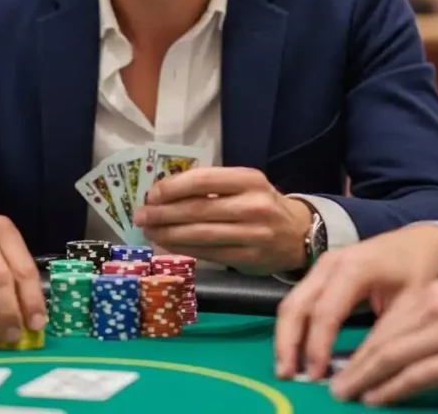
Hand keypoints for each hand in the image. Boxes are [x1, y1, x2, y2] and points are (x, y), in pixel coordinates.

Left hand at [131, 167, 311, 273]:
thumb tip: (164, 192)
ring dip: (168, 234)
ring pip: (200, 235)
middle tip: (140, 216)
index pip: (202, 180)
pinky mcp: (248, 258)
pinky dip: (183, 249)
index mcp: (249, 179)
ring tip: (149, 232)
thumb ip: (211, 186)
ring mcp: (252, 234)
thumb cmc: (261, 203)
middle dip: (163, 213)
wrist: (297, 233)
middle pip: (198, 210)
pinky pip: (208, 254)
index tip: (151, 194)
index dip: (172, 188)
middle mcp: (253, 205)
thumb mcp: (244, 185)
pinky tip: (167, 245)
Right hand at [275, 224, 437, 380]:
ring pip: (292, 303)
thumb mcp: (409, 306)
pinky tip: (296, 351)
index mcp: (354, 268)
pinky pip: (298, 301)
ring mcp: (321, 266)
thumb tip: (358, 373)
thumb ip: (382, 336)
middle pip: (296, 305)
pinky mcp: (318, 273)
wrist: (417, 242)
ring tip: (286, 369)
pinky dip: (294, 327)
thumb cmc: (416, 272)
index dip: (317, 346)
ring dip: (286, 337)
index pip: (325, 312)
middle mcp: (329, 264)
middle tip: (285, 376)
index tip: (316, 376)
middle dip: (288, 342)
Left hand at [331, 281, 437, 405]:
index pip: (384, 324)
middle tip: (333, 384)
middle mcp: (433, 309)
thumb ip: (431, 326)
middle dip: (353, 366)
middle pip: (380, 341)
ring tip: (344, 394)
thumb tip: (397, 355)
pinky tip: (376, 398)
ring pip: (390, 358)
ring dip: (363, 380)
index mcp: (431, 295)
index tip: (339, 362)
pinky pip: (415, 377)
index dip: (358, 347)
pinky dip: (390, 390)